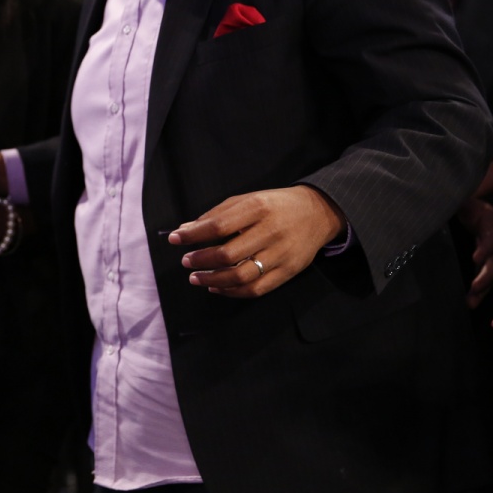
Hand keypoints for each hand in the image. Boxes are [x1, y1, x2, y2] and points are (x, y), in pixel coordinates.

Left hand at [168, 185, 344, 297]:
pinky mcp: (288, 272)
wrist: (318, 212)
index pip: (218, 226)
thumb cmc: (275, 205)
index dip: (193, 235)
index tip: (174, 239)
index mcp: (257, 208)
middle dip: (201, 260)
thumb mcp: (247, 200)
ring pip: (241, 276)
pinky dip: (232, 292)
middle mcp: (270, 232)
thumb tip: (184, 230)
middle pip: (228, 254)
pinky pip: (256, 289)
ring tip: (197, 277)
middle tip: (186, 262)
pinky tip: (217, 287)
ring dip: (213, 280)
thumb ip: (215, 214)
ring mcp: (281, 254)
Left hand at [455, 197, 492, 308]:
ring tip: (471, 302)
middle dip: (486, 276)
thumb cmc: (479, 208)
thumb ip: (461, 201)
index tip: (477, 258)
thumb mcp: (470, 200)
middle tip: (474, 287)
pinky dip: (481, 291)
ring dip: (483, 289)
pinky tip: (471, 302)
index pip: (491, 237)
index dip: (486, 248)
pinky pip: (489, 278)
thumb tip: (442, 193)